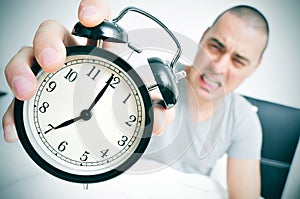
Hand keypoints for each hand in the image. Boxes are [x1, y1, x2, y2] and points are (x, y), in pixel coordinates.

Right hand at [2, 0, 174, 141]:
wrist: (106, 135)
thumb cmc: (121, 114)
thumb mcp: (142, 110)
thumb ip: (155, 111)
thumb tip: (161, 117)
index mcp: (102, 54)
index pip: (99, 23)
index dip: (93, 10)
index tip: (90, 17)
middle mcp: (74, 58)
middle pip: (53, 32)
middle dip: (48, 42)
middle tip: (53, 62)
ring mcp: (52, 74)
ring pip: (27, 57)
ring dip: (22, 71)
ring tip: (26, 92)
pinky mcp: (38, 95)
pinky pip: (19, 99)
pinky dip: (15, 112)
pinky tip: (16, 127)